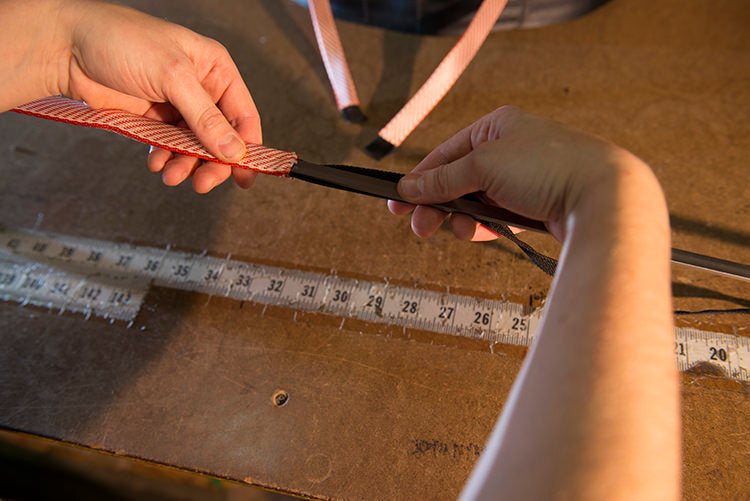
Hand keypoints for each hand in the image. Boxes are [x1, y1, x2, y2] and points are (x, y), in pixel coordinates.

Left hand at [59, 1, 261, 192]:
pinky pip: (169, 147)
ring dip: (186, 165)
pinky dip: (165, 159)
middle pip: (221, 137)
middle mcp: (200, 88)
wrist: (66, 46)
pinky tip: (154, 163)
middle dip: (212, 163)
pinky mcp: (153, 119)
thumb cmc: (121, 41)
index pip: (243, 115)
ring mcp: (176, 104)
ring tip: (171, 175)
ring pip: (195, 146)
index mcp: (214, 68)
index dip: (248, 148)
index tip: (244, 177)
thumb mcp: (172, 77)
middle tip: (202, 183)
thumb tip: (235, 152)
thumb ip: (206, 117)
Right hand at [388, 106, 643, 241]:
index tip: (398, 204)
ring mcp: (525, 178)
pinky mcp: (536, 205)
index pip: (446, 153)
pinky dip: (485, 226)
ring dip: (462, 218)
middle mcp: (511, 149)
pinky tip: (478, 233)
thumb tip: (408, 188)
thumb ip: (442, 179)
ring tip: (458, 232)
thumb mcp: (484, 167)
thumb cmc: (549, 168)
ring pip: (478, 202)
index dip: (420, 179)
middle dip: (438, 205)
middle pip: (459, 180)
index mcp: (498, 126)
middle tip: (420, 228)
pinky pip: (499, 217)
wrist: (603, 198)